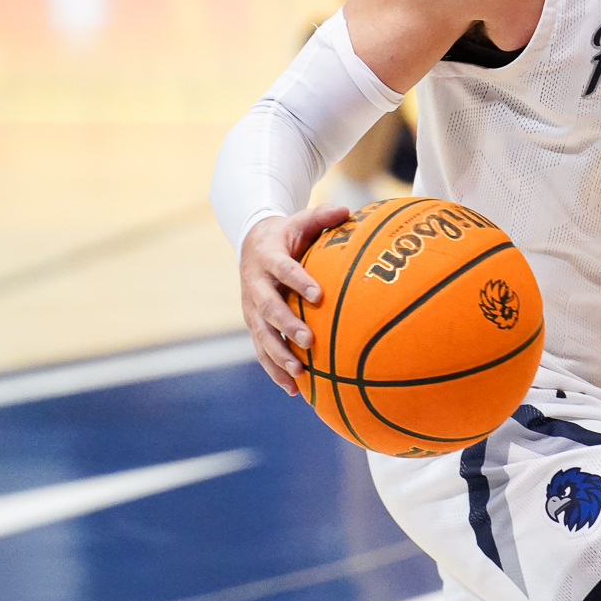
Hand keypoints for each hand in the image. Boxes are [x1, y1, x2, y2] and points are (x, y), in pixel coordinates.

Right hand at [238, 204, 351, 395]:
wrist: (252, 244)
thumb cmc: (288, 234)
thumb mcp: (301, 220)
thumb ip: (323, 216)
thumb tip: (348, 211)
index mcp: (268, 258)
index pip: (282, 269)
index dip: (298, 281)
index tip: (318, 295)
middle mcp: (255, 285)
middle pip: (268, 308)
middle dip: (286, 325)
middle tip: (309, 340)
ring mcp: (252, 308)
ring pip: (262, 335)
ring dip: (278, 355)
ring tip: (300, 373)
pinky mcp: (254, 325)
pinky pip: (262, 351)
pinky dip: (276, 370)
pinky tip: (294, 389)